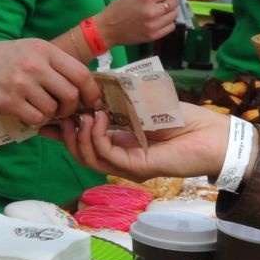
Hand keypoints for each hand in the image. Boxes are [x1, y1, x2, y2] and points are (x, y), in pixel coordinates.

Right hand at [0, 39, 98, 125]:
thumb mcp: (25, 49)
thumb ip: (50, 62)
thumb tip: (79, 82)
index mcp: (42, 49)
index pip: (80, 73)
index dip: (91, 91)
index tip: (91, 101)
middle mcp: (34, 65)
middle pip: (70, 94)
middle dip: (70, 107)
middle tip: (62, 110)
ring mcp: (22, 84)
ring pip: (53, 109)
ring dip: (50, 114)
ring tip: (38, 109)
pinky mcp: (10, 102)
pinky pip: (36, 119)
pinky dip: (34, 121)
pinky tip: (25, 114)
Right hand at [53, 101, 230, 182]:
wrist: (213, 135)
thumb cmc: (182, 118)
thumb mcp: (142, 104)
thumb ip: (116, 103)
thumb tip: (88, 92)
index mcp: (120, 143)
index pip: (84, 141)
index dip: (63, 130)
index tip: (47, 115)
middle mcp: (120, 158)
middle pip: (80, 152)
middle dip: (63, 133)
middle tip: (57, 113)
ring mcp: (127, 165)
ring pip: (87, 157)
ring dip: (78, 134)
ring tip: (81, 114)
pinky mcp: (136, 168)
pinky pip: (104, 154)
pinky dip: (96, 135)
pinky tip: (98, 117)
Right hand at [97, 0, 183, 46]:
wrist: (107, 29)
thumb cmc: (119, 7)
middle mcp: (153, 11)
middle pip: (175, 2)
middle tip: (160, 1)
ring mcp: (154, 25)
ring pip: (174, 15)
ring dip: (169, 12)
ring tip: (158, 12)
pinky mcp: (154, 36)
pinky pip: (171, 27)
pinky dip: (167, 23)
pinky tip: (158, 21)